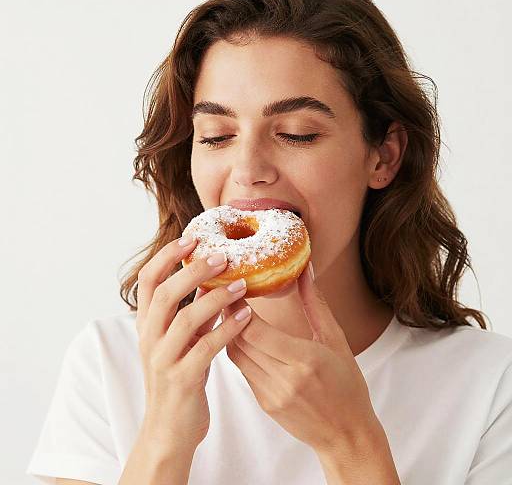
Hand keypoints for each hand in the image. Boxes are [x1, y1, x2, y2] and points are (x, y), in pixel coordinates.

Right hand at [136, 237, 251, 449]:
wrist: (168, 431)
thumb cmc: (179, 378)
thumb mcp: (179, 341)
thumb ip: (190, 312)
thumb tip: (210, 280)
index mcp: (146, 325)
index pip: (147, 281)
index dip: (166, 257)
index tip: (190, 238)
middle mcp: (149, 338)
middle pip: (165, 294)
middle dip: (193, 270)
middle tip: (223, 256)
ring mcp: (162, 360)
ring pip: (185, 319)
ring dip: (216, 297)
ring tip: (243, 283)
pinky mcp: (181, 380)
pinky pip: (205, 348)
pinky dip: (227, 328)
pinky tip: (246, 316)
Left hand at [224, 261, 380, 453]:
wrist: (347, 435)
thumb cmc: (348, 385)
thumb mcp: (336, 340)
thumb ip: (315, 304)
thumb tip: (304, 270)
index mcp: (305, 361)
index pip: (256, 331)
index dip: (240, 308)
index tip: (237, 288)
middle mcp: (284, 380)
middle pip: (240, 341)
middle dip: (230, 314)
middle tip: (228, 293)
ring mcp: (271, 395)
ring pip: (236, 355)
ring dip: (231, 331)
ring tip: (232, 310)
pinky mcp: (264, 403)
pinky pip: (243, 370)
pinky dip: (240, 350)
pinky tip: (244, 336)